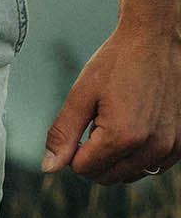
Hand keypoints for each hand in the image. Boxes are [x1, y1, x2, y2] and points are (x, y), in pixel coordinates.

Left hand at [42, 21, 180, 183]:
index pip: (84, 169)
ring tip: (118, 120)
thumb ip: (63, 134)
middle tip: (98, 120)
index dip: (73, 150)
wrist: (156, 40)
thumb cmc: (117, 63)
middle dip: (93, 156)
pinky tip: (135, 125)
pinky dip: (138, 154)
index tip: (81, 124)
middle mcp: (153, 147)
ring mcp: (173, 147)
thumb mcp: (80, 95)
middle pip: (107, 176)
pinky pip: (152, 165)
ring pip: (130, 174)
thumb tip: (50, 167)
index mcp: (124, 137)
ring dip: (116, 157)